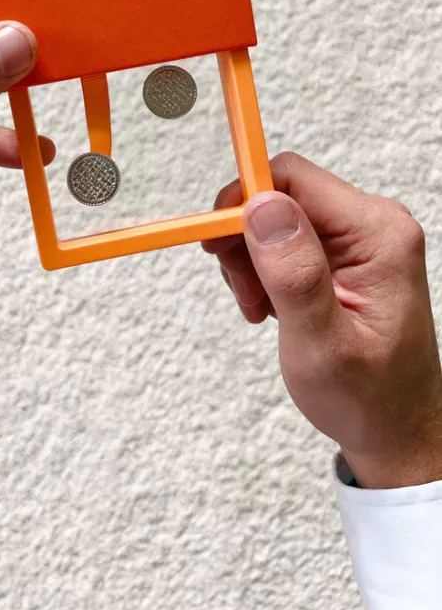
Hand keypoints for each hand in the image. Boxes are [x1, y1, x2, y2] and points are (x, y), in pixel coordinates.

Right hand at [204, 153, 441, 488]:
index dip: (244, 200)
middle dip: (246, 241)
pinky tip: (272, 306)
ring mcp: (358, 238)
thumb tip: (262, 207)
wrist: (394, 431)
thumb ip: (294, 273)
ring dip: (251, 261)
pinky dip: (263, 271)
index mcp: (378, 234)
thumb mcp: (321, 342)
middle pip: (279, 196)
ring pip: (274, 218)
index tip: (216, 241)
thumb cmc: (369, 398)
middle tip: (245, 294)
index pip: (293, 178)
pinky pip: (283, 239)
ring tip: (261, 309)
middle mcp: (372, 224)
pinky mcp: (342, 253)